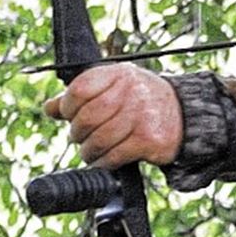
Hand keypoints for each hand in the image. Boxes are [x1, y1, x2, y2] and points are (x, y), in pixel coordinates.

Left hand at [44, 64, 182, 169]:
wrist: (185, 114)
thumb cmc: (143, 100)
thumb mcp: (116, 88)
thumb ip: (83, 96)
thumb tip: (50, 108)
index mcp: (119, 74)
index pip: (79, 89)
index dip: (67, 107)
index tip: (69, 116)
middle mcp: (132, 91)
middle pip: (87, 118)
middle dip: (78, 133)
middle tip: (80, 138)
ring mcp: (142, 115)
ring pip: (98, 140)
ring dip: (89, 152)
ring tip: (91, 152)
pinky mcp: (149, 140)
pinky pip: (114, 156)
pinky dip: (104, 162)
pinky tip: (106, 159)